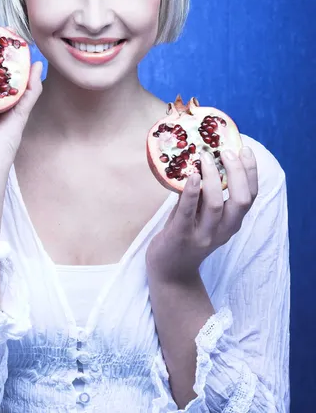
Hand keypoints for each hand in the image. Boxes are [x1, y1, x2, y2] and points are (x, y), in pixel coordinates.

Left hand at [145, 148, 257, 284]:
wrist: (170, 271)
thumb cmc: (185, 234)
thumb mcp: (201, 213)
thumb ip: (205, 193)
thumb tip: (204, 156)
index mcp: (231, 222)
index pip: (250, 196)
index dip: (251, 172)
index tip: (245, 149)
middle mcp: (222, 230)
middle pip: (241, 200)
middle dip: (237, 172)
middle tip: (226, 151)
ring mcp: (203, 235)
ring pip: (216, 205)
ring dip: (212, 178)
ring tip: (205, 158)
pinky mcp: (181, 236)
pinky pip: (188, 213)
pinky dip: (191, 193)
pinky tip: (192, 176)